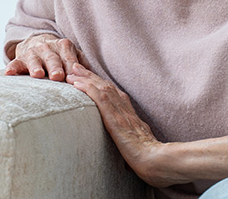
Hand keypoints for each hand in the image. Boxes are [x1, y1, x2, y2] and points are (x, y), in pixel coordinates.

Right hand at [4, 34, 83, 81]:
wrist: (38, 43)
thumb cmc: (60, 55)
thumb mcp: (72, 56)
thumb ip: (82, 65)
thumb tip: (96, 78)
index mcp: (64, 46)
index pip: (69, 58)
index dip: (71, 66)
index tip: (73, 76)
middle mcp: (48, 47)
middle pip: (52, 58)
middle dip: (55, 67)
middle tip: (58, 77)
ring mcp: (33, 52)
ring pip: (34, 59)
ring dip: (36, 66)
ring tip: (37, 74)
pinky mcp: (20, 58)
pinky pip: (15, 63)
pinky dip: (12, 67)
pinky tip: (8, 73)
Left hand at [66, 64, 180, 187]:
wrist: (155, 161)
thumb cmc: (150, 160)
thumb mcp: (138, 147)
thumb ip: (131, 144)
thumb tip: (126, 156)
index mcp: (130, 116)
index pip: (113, 95)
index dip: (100, 85)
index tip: (89, 78)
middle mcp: (125, 109)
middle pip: (105, 87)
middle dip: (90, 76)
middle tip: (76, 66)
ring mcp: (120, 112)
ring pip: (101, 88)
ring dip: (85, 77)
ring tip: (72, 70)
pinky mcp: (115, 117)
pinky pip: (99, 98)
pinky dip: (87, 88)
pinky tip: (76, 83)